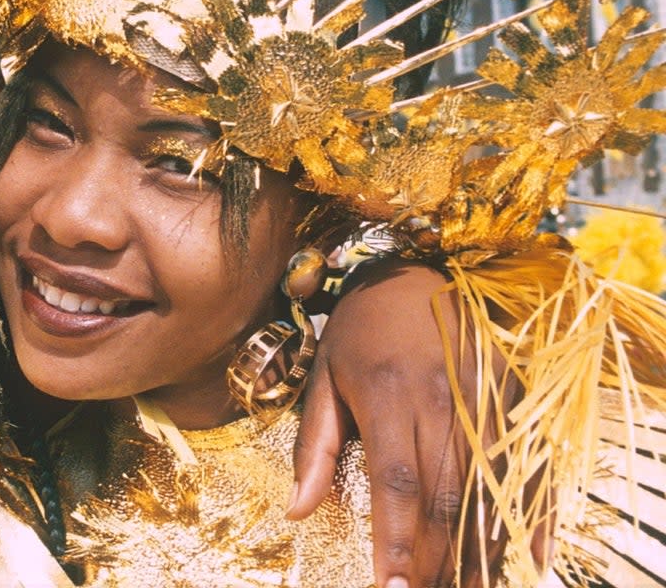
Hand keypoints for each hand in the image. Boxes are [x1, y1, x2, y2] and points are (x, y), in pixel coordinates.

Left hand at [286, 259, 506, 587]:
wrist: (413, 271)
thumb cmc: (359, 329)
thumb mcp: (323, 377)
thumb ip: (315, 446)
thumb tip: (296, 511)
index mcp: (387, 393)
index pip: (395, 480)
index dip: (396, 539)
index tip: (390, 585)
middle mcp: (440, 397)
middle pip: (444, 493)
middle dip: (436, 556)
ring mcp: (483, 395)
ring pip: (486, 485)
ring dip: (480, 545)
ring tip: (471, 587)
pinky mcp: (513, 394)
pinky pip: (526, 461)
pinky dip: (529, 511)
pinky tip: (527, 555)